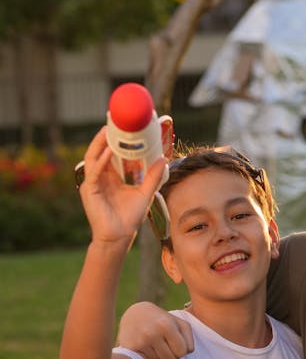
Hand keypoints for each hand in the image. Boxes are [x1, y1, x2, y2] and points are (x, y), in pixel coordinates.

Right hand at [79, 127, 167, 244]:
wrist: (120, 237)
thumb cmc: (129, 217)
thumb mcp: (145, 193)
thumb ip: (153, 177)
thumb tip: (162, 159)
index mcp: (111, 177)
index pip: (111, 153)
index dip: (116, 140)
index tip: (125, 127)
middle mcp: (100, 177)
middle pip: (100, 151)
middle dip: (106, 136)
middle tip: (115, 121)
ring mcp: (93, 183)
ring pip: (93, 157)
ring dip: (100, 143)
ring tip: (109, 130)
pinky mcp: (90, 190)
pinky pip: (95, 172)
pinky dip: (102, 160)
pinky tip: (110, 151)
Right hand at [116, 302, 193, 358]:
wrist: (134, 314)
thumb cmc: (162, 319)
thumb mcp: (178, 322)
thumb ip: (188, 337)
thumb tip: (188, 352)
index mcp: (166, 325)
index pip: (182, 351)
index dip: (182, 350)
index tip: (177, 344)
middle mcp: (152, 334)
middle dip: (172, 356)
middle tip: (168, 347)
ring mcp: (140, 342)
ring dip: (161, 358)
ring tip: (158, 346)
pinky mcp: (131, 349)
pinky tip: (149, 349)